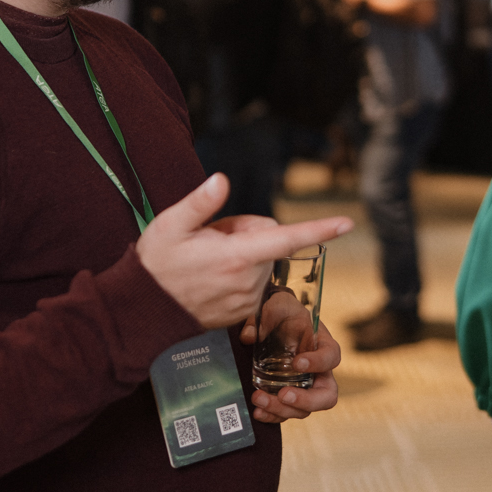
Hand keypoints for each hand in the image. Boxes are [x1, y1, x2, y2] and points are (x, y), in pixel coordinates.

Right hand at [136, 174, 351, 328]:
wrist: (143, 312)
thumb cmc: (155, 264)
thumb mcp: (169, 225)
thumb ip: (200, 203)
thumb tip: (222, 179)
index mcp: (236, 257)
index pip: (286, 239)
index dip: (319, 230)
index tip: (348, 223)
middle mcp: (248, 281)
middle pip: (268, 241)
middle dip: (247, 233)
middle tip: (211, 237)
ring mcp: (246, 300)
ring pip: (261, 261)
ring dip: (242, 254)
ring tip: (207, 259)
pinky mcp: (243, 312)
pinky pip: (253, 281)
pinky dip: (239, 273)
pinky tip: (211, 276)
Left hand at [244, 308, 342, 423]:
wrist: (272, 321)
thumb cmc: (281, 312)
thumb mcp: (276, 305)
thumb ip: (265, 316)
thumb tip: (249, 337)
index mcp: (321, 344)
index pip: (331, 357)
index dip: (318, 363)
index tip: (297, 362)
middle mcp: (318, 371)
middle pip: (327, 395)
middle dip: (307, 400)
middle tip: (284, 394)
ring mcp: (304, 387)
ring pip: (304, 409)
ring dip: (282, 409)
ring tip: (259, 399)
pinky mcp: (288, 396)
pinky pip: (286, 413)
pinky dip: (273, 416)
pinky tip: (258, 412)